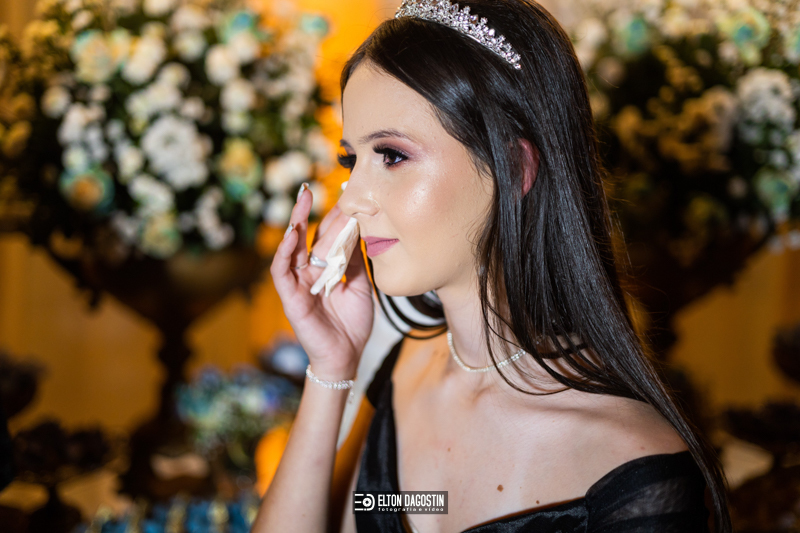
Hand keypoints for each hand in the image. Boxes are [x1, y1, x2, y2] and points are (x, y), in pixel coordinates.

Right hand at [269, 185, 373, 380]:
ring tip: (300, 202)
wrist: (347, 355)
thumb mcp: (361, 286)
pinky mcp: (290, 297)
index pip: (326, 237)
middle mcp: (308, 273)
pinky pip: (282, 272)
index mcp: (325, 269)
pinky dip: (284, 252)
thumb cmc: (352, 324)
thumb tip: (363, 232)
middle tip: (309, 188)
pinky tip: (291, 235)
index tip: (343, 196)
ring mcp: (297, 284)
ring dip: (294, 225)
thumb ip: (357, 262)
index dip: (333, 218)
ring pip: (291, 249)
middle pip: (307, 237)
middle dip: (307, 212)